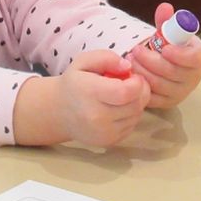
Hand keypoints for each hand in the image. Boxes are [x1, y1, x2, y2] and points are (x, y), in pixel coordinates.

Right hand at [13, 50, 150, 146]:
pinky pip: (131, 127)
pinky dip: (131, 116)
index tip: (134, 76)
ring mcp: (103, 133)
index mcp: (89, 93)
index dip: (137, 83)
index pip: (125, 92)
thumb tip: (127, 66)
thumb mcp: (84, 61)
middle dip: (141, 92)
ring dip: (137, 104)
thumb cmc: (74, 83)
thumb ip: (106, 58)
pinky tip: (120, 107)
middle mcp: (96, 117)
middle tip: (134, 83)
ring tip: (125, 95)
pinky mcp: (108, 142)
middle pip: (134, 105)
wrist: (59, 112)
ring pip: (136, 116)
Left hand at [128, 3, 200, 108]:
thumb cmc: (169, 46)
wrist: (166, 65)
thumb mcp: (168, 32)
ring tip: (131, 59)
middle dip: (151, 61)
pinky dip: (140, 85)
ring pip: (160, 84)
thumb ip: (166, 20)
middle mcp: (192, 78)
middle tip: (136, 50)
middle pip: (172, 72)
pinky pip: (152, 97)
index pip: (193, 59)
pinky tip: (131, 73)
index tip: (164, 48)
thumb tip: (164, 7)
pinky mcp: (166, 103)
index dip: (179, 55)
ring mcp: (180, 92)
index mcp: (197, 57)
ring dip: (142, 71)